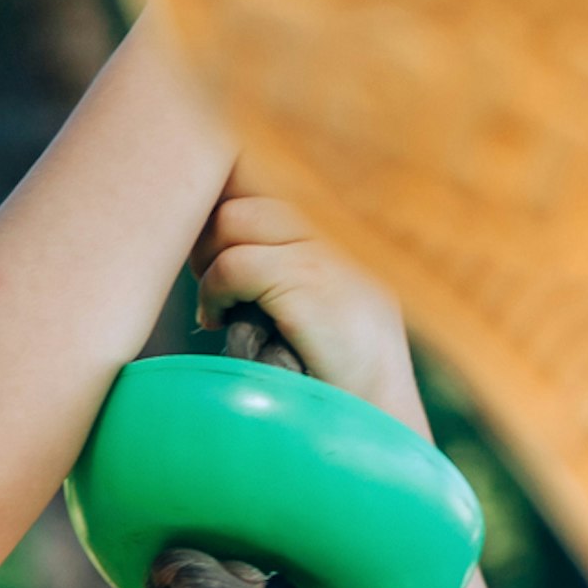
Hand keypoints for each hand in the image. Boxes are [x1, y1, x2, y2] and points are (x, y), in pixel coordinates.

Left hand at [195, 182, 430, 431]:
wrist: (380, 420)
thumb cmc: (339, 371)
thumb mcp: (313, 299)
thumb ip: (282, 258)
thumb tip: (213, 229)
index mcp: (342, 224)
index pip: (269, 168)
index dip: (227, 192)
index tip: (210, 244)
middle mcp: (340, 227)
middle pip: (245, 185)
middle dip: (210, 229)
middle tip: (208, 278)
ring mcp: (330, 251)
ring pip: (234, 218)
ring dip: (209, 258)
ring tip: (215, 300)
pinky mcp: (313, 283)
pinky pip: (235, 265)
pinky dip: (213, 292)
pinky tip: (218, 321)